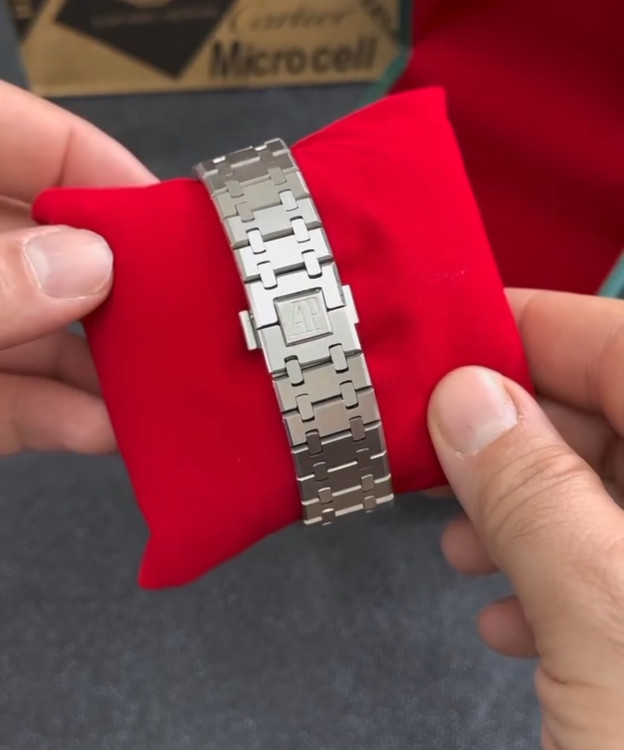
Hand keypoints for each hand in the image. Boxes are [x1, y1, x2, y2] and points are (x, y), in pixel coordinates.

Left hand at [0, 81, 153, 454]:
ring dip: (103, 368)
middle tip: (182, 313)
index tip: (166, 219)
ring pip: (39, 333)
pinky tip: (107, 431)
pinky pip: (12, 401)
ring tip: (165, 387)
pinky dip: (59, 418)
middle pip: (47, 248)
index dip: (98, 168)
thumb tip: (85, 269)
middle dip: (119, 286)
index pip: (20, 138)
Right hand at [428, 289, 623, 748]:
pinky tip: (509, 617)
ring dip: (530, 510)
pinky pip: (620, 562)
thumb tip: (464, 398)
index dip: (540, 332)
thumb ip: (535, 497)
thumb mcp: (609, 626)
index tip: (450, 340)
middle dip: (522, 435)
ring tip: (463, 548)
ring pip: (615, 493)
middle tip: (440, 459)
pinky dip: (559, 573)